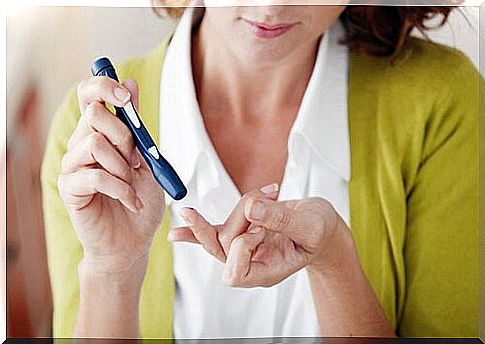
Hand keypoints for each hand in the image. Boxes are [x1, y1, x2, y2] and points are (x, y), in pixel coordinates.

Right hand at [58, 77, 164, 273]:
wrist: (133, 241)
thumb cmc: (141, 201)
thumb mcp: (147, 159)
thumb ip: (137, 124)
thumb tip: (130, 81)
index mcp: (101, 133)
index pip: (90, 94)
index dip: (104, 86)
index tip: (126, 97)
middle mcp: (82, 144)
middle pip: (93, 113)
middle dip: (124, 136)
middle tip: (134, 161)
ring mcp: (73, 166)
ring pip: (94, 142)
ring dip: (122, 166)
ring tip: (131, 185)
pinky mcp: (70, 188)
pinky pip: (94, 175)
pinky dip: (120, 189)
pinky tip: (129, 201)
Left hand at [168, 184, 344, 286]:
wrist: (320, 224)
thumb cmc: (319, 229)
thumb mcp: (309, 224)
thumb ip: (282, 218)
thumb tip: (252, 207)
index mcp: (269, 271)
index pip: (236, 270)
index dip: (241, 245)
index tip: (262, 227)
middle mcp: (252, 263)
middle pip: (223, 248)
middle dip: (239, 219)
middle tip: (265, 200)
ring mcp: (244, 248)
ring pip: (218, 235)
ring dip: (238, 210)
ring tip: (268, 193)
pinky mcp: (240, 231)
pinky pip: (214, 233)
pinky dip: (197, 229)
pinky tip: (176, 233)